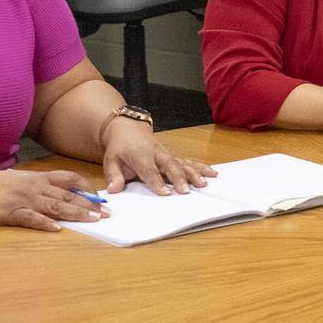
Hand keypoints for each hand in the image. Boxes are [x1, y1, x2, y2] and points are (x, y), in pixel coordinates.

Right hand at [0, 169, 110, 231]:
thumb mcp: (17, 179)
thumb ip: (35, 184)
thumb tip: (52, 190)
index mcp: (36, 177)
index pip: (68, 178)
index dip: (86, 187)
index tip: (99, 196)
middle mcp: (34, 186)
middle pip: (67, 195)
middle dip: (89, 205)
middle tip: (107, 213)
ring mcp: (24, 200)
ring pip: (56, 206)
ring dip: (76, 214)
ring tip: (93, 220)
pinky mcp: (11, 213)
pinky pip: (32, 219)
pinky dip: (45, 224)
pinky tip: (58, 229)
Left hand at [99, 119, 216, 194]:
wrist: (128, 129)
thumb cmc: (120, 148)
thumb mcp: (111, 160)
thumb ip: (114, 176)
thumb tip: (113, 190)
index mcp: (140, 155)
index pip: (149, 170)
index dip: (157, 181)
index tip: (165, 194)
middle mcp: (157, 153)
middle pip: (170, 165)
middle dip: (179, 178)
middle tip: (186, 191)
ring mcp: (168, 153)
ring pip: (182, 162)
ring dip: (194, 173)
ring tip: (203, 184)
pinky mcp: (175, 155)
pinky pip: (189, 161)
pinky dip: (201, 167)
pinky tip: (212, 173)